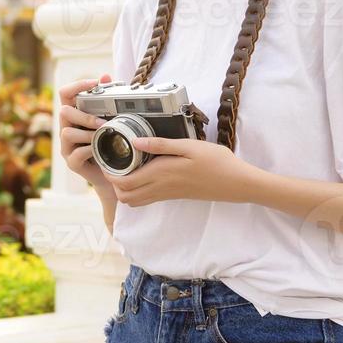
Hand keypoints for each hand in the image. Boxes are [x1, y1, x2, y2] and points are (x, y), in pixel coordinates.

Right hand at [58, 73, 113, 192]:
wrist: (114, 173)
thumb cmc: (111, 143)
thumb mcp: (109, 120)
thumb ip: (106, 100)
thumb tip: (106, 76)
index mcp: (74, 115)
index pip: (65, 93)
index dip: (77, 85)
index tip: (95, 84)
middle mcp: (66, 128)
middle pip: (64, 111)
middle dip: (84, 115)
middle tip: (102, 121)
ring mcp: (67, 146)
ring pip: (67, 132)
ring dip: (88, 133)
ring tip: (104, 136)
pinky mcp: (71, 162)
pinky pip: (76, 153)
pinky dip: (90, 150)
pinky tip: (101, 150)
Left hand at [103, 136, 259, 207]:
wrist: (236, 183)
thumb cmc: (216, 161)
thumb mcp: (189, 146)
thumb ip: (160, 144)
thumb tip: (134, 141)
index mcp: (161, 174)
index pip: (123, 183)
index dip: (109, 174)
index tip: (105, 158)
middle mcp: (161, 188)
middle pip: (124, 196)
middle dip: (112, 182)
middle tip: (112, 163)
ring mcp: (167, 194)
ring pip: (134, 201)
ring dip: (123, 188)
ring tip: (124, 168)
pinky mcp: (173, 196)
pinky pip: (146, 199)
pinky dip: (136, 191)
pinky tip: (141, 173)